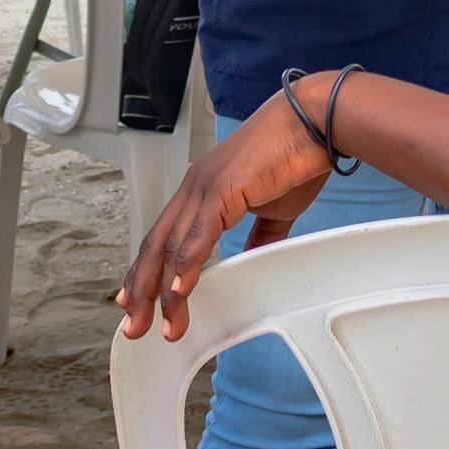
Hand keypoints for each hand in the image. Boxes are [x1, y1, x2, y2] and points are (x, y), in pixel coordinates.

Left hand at [118, 94, 343, 339]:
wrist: (314, 123)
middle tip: (134, 325)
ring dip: (162, 290)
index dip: (147, 270)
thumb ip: (260, 234)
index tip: (135, 299)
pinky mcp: (221, 190)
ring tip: (162, 324)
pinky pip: (197, 236)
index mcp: (202, 190)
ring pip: (171, 246)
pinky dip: (186, 266)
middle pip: (155, 246)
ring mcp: (204, 188)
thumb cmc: (295, 156)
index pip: (164, 236)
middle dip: (141, 289)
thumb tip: (254, 259)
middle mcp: (194, 188)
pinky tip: (179, 292)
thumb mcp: (274, 207)